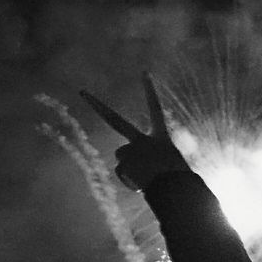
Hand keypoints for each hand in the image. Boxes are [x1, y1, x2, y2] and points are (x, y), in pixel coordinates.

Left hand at [81, 73, 190, 190]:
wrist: (176, 188)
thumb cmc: (180, 181)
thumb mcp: (171, 167)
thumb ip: (150, 162)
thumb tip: (134, 169)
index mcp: (160, 136)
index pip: (155, 109)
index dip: (150, 90)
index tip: (144, 72)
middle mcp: (142, 139)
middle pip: (114, 120)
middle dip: (96, 105)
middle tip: (81, 92)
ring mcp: (131, 150)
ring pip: (121, 157)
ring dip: (131, 169)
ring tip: (148, 178)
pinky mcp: (123, 164)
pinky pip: (122, 173)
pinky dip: (131, 181)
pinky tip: (143, 184)